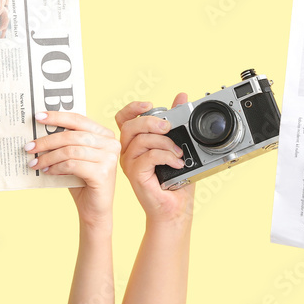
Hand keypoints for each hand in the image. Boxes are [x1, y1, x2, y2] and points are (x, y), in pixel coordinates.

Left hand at [26, 111, 119, 229]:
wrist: (94, 209)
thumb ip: (66, 143)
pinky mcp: (102, 173)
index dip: (58, 117)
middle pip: (72, 135)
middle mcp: (111, 143)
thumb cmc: (82, 181)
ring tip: (35, 163)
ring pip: (70, 150)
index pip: (79, 119)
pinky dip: (56, 167)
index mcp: (105, 134)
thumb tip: (40, 130)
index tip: (38, 117)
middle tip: (29, 147)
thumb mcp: (74, 157)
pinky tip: (47, 172)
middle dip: (47, 140)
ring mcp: (109, 158)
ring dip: (49, 157)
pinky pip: (72, 165)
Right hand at [116, 93, 193, 225]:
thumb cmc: (175, 179)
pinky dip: (166, 156)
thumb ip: (176, 121)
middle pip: (130, 126)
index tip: (148, 104)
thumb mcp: (177, 144)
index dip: (132, 108)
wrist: (176, 206)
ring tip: (179, 152)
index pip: (123, 118)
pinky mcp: (135, 175)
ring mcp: (129, 163)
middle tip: (169, 127)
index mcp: (135, 141)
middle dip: (151, 122)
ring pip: (140, 140)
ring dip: (164, 143)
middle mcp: (128, 151)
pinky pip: (148, 157)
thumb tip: (180, 97)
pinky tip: (177, 163)